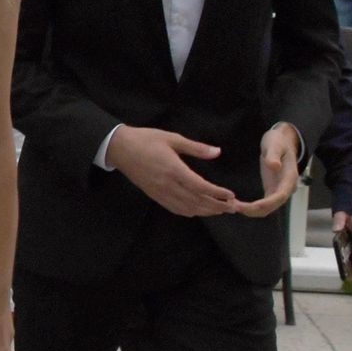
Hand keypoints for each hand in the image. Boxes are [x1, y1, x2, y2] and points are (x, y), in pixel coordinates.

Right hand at [107, 125, 237, 216]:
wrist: (119, 148)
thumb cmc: (146, 140)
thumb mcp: (172, 138)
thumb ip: (195, 148)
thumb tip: (217, 152)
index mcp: (173, 169)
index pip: (200, 186)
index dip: (217, 193)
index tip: (231, 195)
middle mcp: (168, 184)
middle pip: (196, 200)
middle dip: (216, 206)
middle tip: (232, 208)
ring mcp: (160, 192)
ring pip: (186, 207)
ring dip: (205, 211)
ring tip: (220, 211)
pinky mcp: (154, 195)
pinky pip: (174, 208)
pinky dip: (189, 212)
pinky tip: (197, 211)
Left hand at [236, 124, 301, 217]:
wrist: (282, 141)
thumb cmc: (278, 141)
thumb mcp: (275, 144)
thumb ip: (274, 155)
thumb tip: (274, 166)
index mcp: (289, 178)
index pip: (279, 197)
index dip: (263, 205)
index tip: (246, 207)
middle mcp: (285, 188)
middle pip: (272, 207)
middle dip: (253, 210)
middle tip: (232, 206)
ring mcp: (278, 190)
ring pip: (267, 208)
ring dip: (250, 211)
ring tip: (231, 205)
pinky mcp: (271, 190)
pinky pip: (263, 204)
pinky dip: (251, 207)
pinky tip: (236, 203)